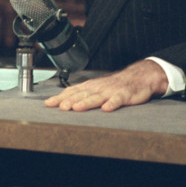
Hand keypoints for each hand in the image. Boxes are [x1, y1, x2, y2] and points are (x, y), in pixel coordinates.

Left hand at [44, 60, 168, 111]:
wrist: (137, 77)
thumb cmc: (114, 85)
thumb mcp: (96, 88)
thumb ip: (81, 94)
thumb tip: (62, 101)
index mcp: (90, 86)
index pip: (72, 91)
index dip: (60, 97)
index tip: (48, 103)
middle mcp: (97, 88)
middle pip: (81, 94)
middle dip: (70, 100)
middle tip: (60, 107)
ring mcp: (110, 91)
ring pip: (96, 97)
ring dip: (86, 102)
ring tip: (77, 108)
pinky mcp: (124, 95)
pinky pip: (117, 100)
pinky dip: (112, 104)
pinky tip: (106, 109)